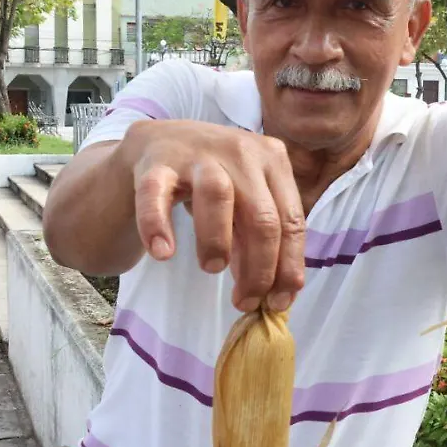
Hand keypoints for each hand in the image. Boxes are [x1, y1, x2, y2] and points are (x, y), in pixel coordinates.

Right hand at [117, 119, 306, 312]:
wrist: (160, 142)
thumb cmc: (215, 180)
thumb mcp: (247, 202)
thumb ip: (262, 240)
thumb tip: (277, 295)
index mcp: (273, 161)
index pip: (291, 221)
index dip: (287, 268)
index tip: (276, 304)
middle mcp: (241, 152)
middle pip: (262, 216)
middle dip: (258, 268)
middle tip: (243, 300)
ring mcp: (197, 153)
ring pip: (217, 195)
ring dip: (217, 241)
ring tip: (211, 268)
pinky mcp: (155, 162)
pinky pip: (155, 194)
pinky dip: (157, 225)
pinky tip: (162, 253)